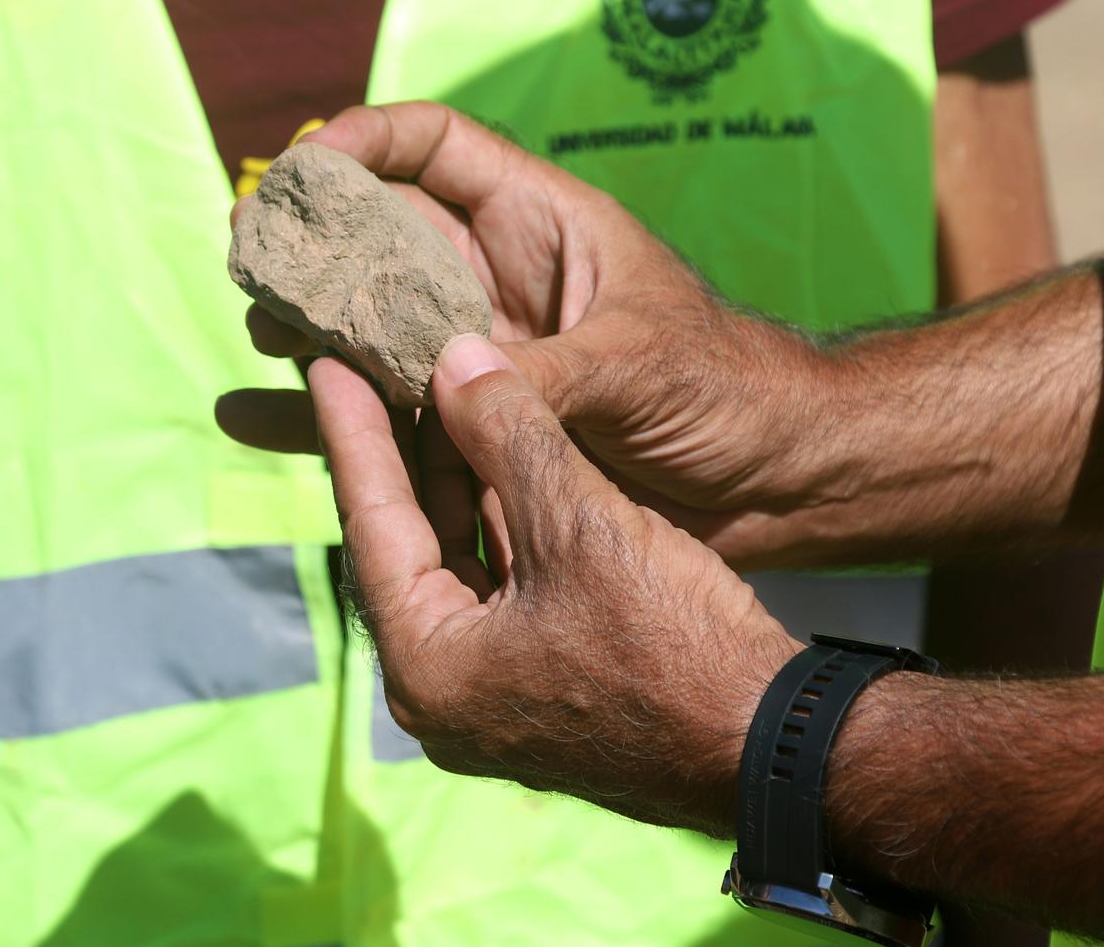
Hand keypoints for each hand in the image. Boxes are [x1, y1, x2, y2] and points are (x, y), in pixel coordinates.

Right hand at [221, 103, 830, 547]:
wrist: (772, 477)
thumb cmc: (727, 388)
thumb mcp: (642, 365)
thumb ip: (549, 372)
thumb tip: (449, 380)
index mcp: (541, 224)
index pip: (435, 147)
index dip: (368, 138)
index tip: (304, 163)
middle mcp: (496, 279)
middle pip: (379, 233)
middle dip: (312, 240)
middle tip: (249, 261)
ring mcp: (477, 351)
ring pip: (367, 321)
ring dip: (307, 324)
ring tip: (256, 336)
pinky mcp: (470, 422)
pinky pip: (380, 408)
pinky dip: (318, 414)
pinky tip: (247, 418)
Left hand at [317, 331, 799, 834]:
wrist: (776, 745)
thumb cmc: (674, 645)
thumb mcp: (581, 522)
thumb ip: (508, 432)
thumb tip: (453, 359)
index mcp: (428, 667)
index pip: (370, 521)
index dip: (351, 429)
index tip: (326, 361)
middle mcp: (443, 693)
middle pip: (406, 542)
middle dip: (401, 449)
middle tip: (377, 361)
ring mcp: (493, 697)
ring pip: (458, 558)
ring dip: (457, 477)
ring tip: (438, 385)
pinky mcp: (542, 688)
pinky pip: (501, 585)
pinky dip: (501, 518)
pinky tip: (500, 447)